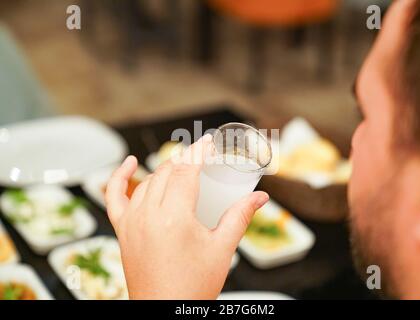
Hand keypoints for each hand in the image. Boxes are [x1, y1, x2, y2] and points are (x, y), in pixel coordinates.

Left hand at [105, 135, 268, 298]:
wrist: (166, 312)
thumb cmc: (193, 287)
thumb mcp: (222, 249)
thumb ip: (240, 217)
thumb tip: (260, 198)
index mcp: (174, 217)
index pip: (186, 170)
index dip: (199, 151)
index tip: (208, 141)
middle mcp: (148, 215)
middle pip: (167, 171)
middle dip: (186, 158)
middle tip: (202, 156)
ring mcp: (132, 222)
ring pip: (147, 181)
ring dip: (165, 169)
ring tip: (183, 167)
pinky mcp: (123, 231)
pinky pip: (114, 196)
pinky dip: (119, 177)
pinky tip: (129, 164)